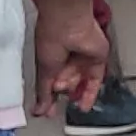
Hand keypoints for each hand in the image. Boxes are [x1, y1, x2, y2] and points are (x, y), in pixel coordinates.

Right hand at [32, 0, 108, 117]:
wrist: (69, 24)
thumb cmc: (51, 38)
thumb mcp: (45, 70)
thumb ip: (44, 93)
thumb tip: (38, 109)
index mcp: (52, 59)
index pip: (51, 84)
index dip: (49, 98)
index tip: (47, 112)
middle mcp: (67, 60)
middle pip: (67, 84)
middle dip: (61, 89)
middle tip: (57, 88)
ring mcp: (82, 60)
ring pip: (80, 83)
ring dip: (73, 89)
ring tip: (66, 87)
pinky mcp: (97, 60)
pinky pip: (95, 80)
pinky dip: (90, 94)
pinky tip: (84, 106)